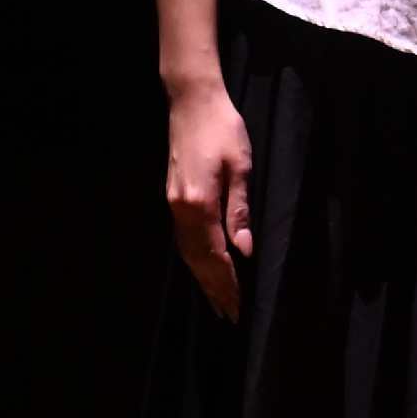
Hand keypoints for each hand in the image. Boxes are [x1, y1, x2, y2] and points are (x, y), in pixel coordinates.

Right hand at [165, 78, 254, 319]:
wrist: (191, 101)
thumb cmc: (222, 129)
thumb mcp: (239, 168)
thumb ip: (239, 211)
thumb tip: (243, 251)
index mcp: (198, 204)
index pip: (215, 255)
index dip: (227, 283)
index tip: (238, 306)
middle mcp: (180, 210)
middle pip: (197, 260)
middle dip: (214, 289)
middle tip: (229, 316)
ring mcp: (172, 204)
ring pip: (187, 253)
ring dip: (202, 279)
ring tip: (217, 302)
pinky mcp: (172, 197)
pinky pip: (183, 240)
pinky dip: (194, 260)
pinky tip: (202, 269)